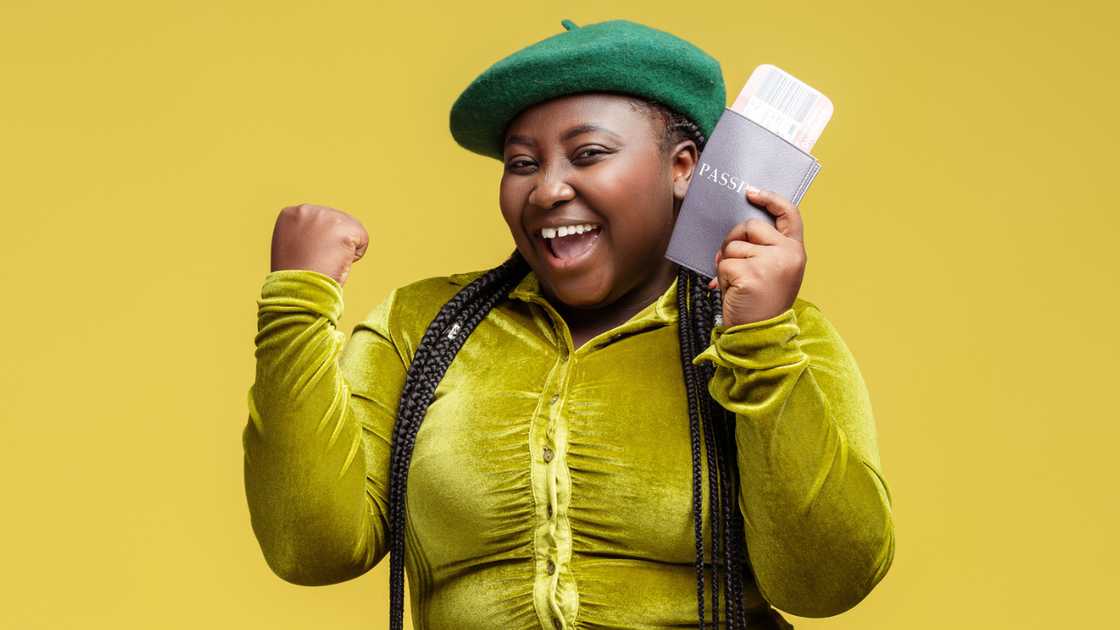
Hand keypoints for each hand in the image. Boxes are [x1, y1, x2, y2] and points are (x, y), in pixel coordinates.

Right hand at [270, 204, 368, 286]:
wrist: (297, 290)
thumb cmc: (296, 278)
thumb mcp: (292, 247)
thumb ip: (306, 233)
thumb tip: (326, 233)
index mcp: (291, 214)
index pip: (321, 221)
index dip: (319, 243)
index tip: (307, 256)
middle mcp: (306, 210)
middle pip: (338, 222)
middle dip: (333, 244)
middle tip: (319, 262)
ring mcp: (324, 216)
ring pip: (351, 229)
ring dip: (344, 250)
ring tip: (326, 262)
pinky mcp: (343, 227)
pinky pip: (363, 239)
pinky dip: (356, 255)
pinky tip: (337, 263)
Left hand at [706, 186, 806, 326]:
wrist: (760, 336)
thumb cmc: (762, 304)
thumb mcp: (773, 272)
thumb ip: (764, 250)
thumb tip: (737, 233)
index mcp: (796, 251)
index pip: (789, 214)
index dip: (771, 199)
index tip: (752, 193)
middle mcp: (787, 254)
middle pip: (750, 225)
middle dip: (734, 239)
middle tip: (732, 261)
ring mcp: (770, 263)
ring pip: (733, 246)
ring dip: (726, 264)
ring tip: (737, 285)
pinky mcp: (751, 274)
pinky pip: (724, 264)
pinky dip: (720, 278)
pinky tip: (731, 292)